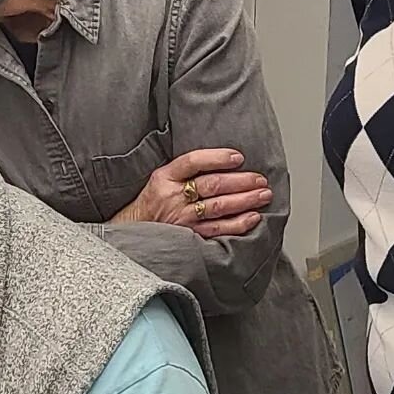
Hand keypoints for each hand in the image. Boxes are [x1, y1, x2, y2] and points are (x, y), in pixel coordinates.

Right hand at [113, 148, 271, 238]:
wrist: (130, 232)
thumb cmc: (151, 203)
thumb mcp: (160, 179)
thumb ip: (184, 171)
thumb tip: (222, 161)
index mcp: (164, 177)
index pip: (193, 162)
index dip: (218, 158)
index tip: (239, 157)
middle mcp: (172, 196)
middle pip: (211, 185)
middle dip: (241, 181)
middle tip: (260, 179)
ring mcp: (180, 218)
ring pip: (218, 206)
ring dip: (245, 200)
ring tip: (263, 195)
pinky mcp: (188, 236)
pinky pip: (217, 229)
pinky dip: (237, 224)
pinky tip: (252, 218)